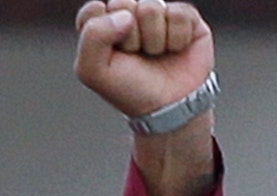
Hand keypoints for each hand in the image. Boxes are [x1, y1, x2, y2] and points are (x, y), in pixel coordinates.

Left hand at [74, 0, 213, 116]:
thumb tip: (126, 16)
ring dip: (152, 39)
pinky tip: (174, 49)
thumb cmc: (128, 89)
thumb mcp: (92, 71)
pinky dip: (175, 37)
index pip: (92, 10)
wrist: (167, 105)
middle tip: (134, 54)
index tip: (110, 54)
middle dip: (128, 35)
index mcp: (102, 27)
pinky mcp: (184, 17)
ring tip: (154, 54)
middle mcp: (128, 16)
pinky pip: (178, 13)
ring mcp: (157, 15)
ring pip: (151, 6)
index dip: (100, 32)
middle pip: (122, 3)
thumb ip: (92, 37)